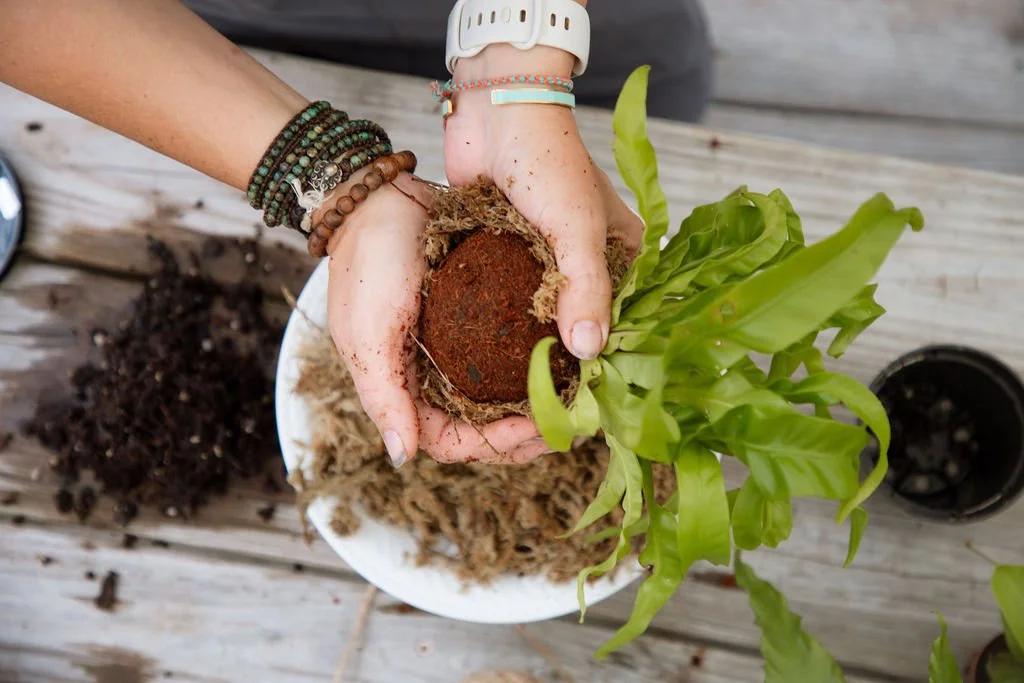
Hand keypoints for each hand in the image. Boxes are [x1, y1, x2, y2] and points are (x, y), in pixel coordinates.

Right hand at [323, 171, 549, 465]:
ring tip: (577, 396)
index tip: (537, 428)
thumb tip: (401, 458)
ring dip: (538, 400)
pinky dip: (535, 360)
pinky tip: (566, 353)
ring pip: (502, 394)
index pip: (453, 441)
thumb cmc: (368, 263)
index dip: (496, 444)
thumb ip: (384, 396)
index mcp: (404, 388)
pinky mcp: (475, 318)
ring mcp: (455, 348)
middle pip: (484, 425)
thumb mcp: (369, 334)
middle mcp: (432, 376)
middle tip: (572, 421)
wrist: (381, 195)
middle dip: (527, 431)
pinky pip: (509, 351)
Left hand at [442, 45, 644, 451]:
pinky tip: (492, 365)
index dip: (610, 365)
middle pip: (585, 330)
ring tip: (517, 402)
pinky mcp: (512, 260)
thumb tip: (591, 352)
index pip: (626, 324)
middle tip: (546, 414)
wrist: (496, 108)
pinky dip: (506, 331)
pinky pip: (513, 306)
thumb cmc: (547, 159)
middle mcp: (590, 264)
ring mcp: (548, 264)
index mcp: (625, 255)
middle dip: (568, 371)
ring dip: (534, 356)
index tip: (587, 406)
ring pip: (546, 323)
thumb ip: (584, 289)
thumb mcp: (574, 227)